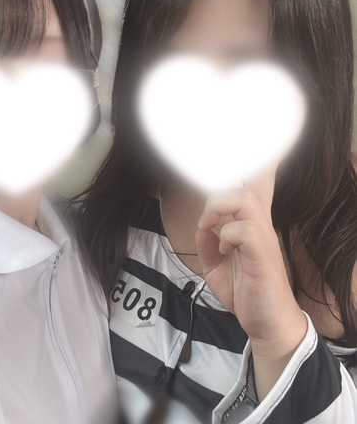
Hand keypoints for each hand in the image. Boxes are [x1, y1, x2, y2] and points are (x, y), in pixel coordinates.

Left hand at [195, 169, 306, 353]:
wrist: (266, 323)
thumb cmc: (245, 290)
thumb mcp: (216, 264)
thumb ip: (207, 241)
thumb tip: (202, 225)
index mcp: (252, 223)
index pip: (260, 183)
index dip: (259, 162)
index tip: (259, 144)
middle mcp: (260, 224)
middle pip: (247, 183)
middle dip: (228, 177)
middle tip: (208, 208)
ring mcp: (263, 237)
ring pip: (242, 198)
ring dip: (218, 207)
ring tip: (210, 227)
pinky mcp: (261, 254)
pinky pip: (241, 229)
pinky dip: (224, 234)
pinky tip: (222, 249)